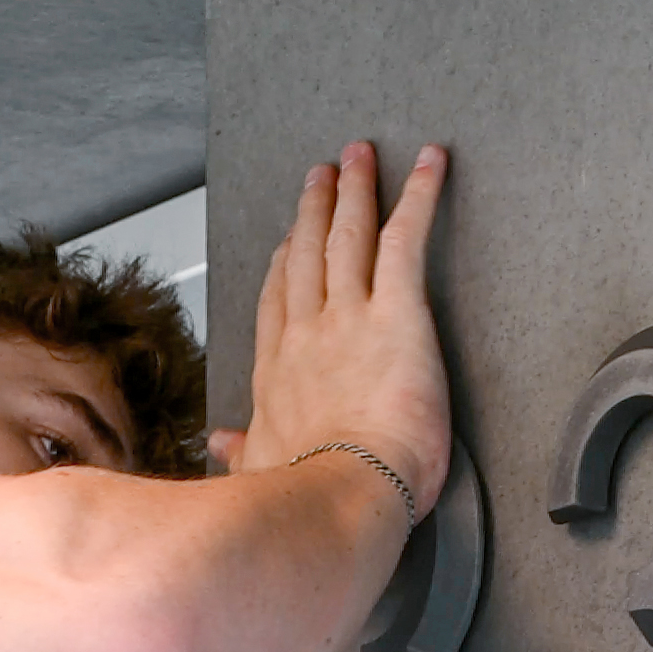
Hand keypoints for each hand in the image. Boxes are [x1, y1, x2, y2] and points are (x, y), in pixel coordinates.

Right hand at [211, 142, 452, 509]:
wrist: (342, 493)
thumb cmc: (309, 494)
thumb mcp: (262, 473)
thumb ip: (242, 452)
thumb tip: (219, 446)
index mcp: (279, 374)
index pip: (279, 303)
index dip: (284, 264)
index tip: (287, 241)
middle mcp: (309, 334)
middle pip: (309, 255)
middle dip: (315, 209)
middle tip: (322, 175)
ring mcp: (350, 317)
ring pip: (348, 236)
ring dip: (354, 191)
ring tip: (359, 157)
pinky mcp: (398, 312)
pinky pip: (407, 239)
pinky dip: (421, 196)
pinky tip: (432, 164)